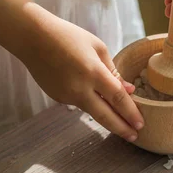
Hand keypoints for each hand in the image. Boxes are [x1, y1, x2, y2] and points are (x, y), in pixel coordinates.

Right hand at [20, 4, 143, 141]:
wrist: (32, 38)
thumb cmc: (68, 36)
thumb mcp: (97, 47)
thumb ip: (113, 70)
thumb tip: (129, 90)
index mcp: (93, 72)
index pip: (118, 98)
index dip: (131, 113)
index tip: (140, 124)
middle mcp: (80, 88)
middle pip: (105, 116)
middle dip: (121, 128)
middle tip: (134, 137)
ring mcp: (66, 96)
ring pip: (92, 110)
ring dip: (107, 116)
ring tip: (121, 121)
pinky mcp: (57, 97)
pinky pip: (79, 102)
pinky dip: (89, 100)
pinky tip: (89, 91)